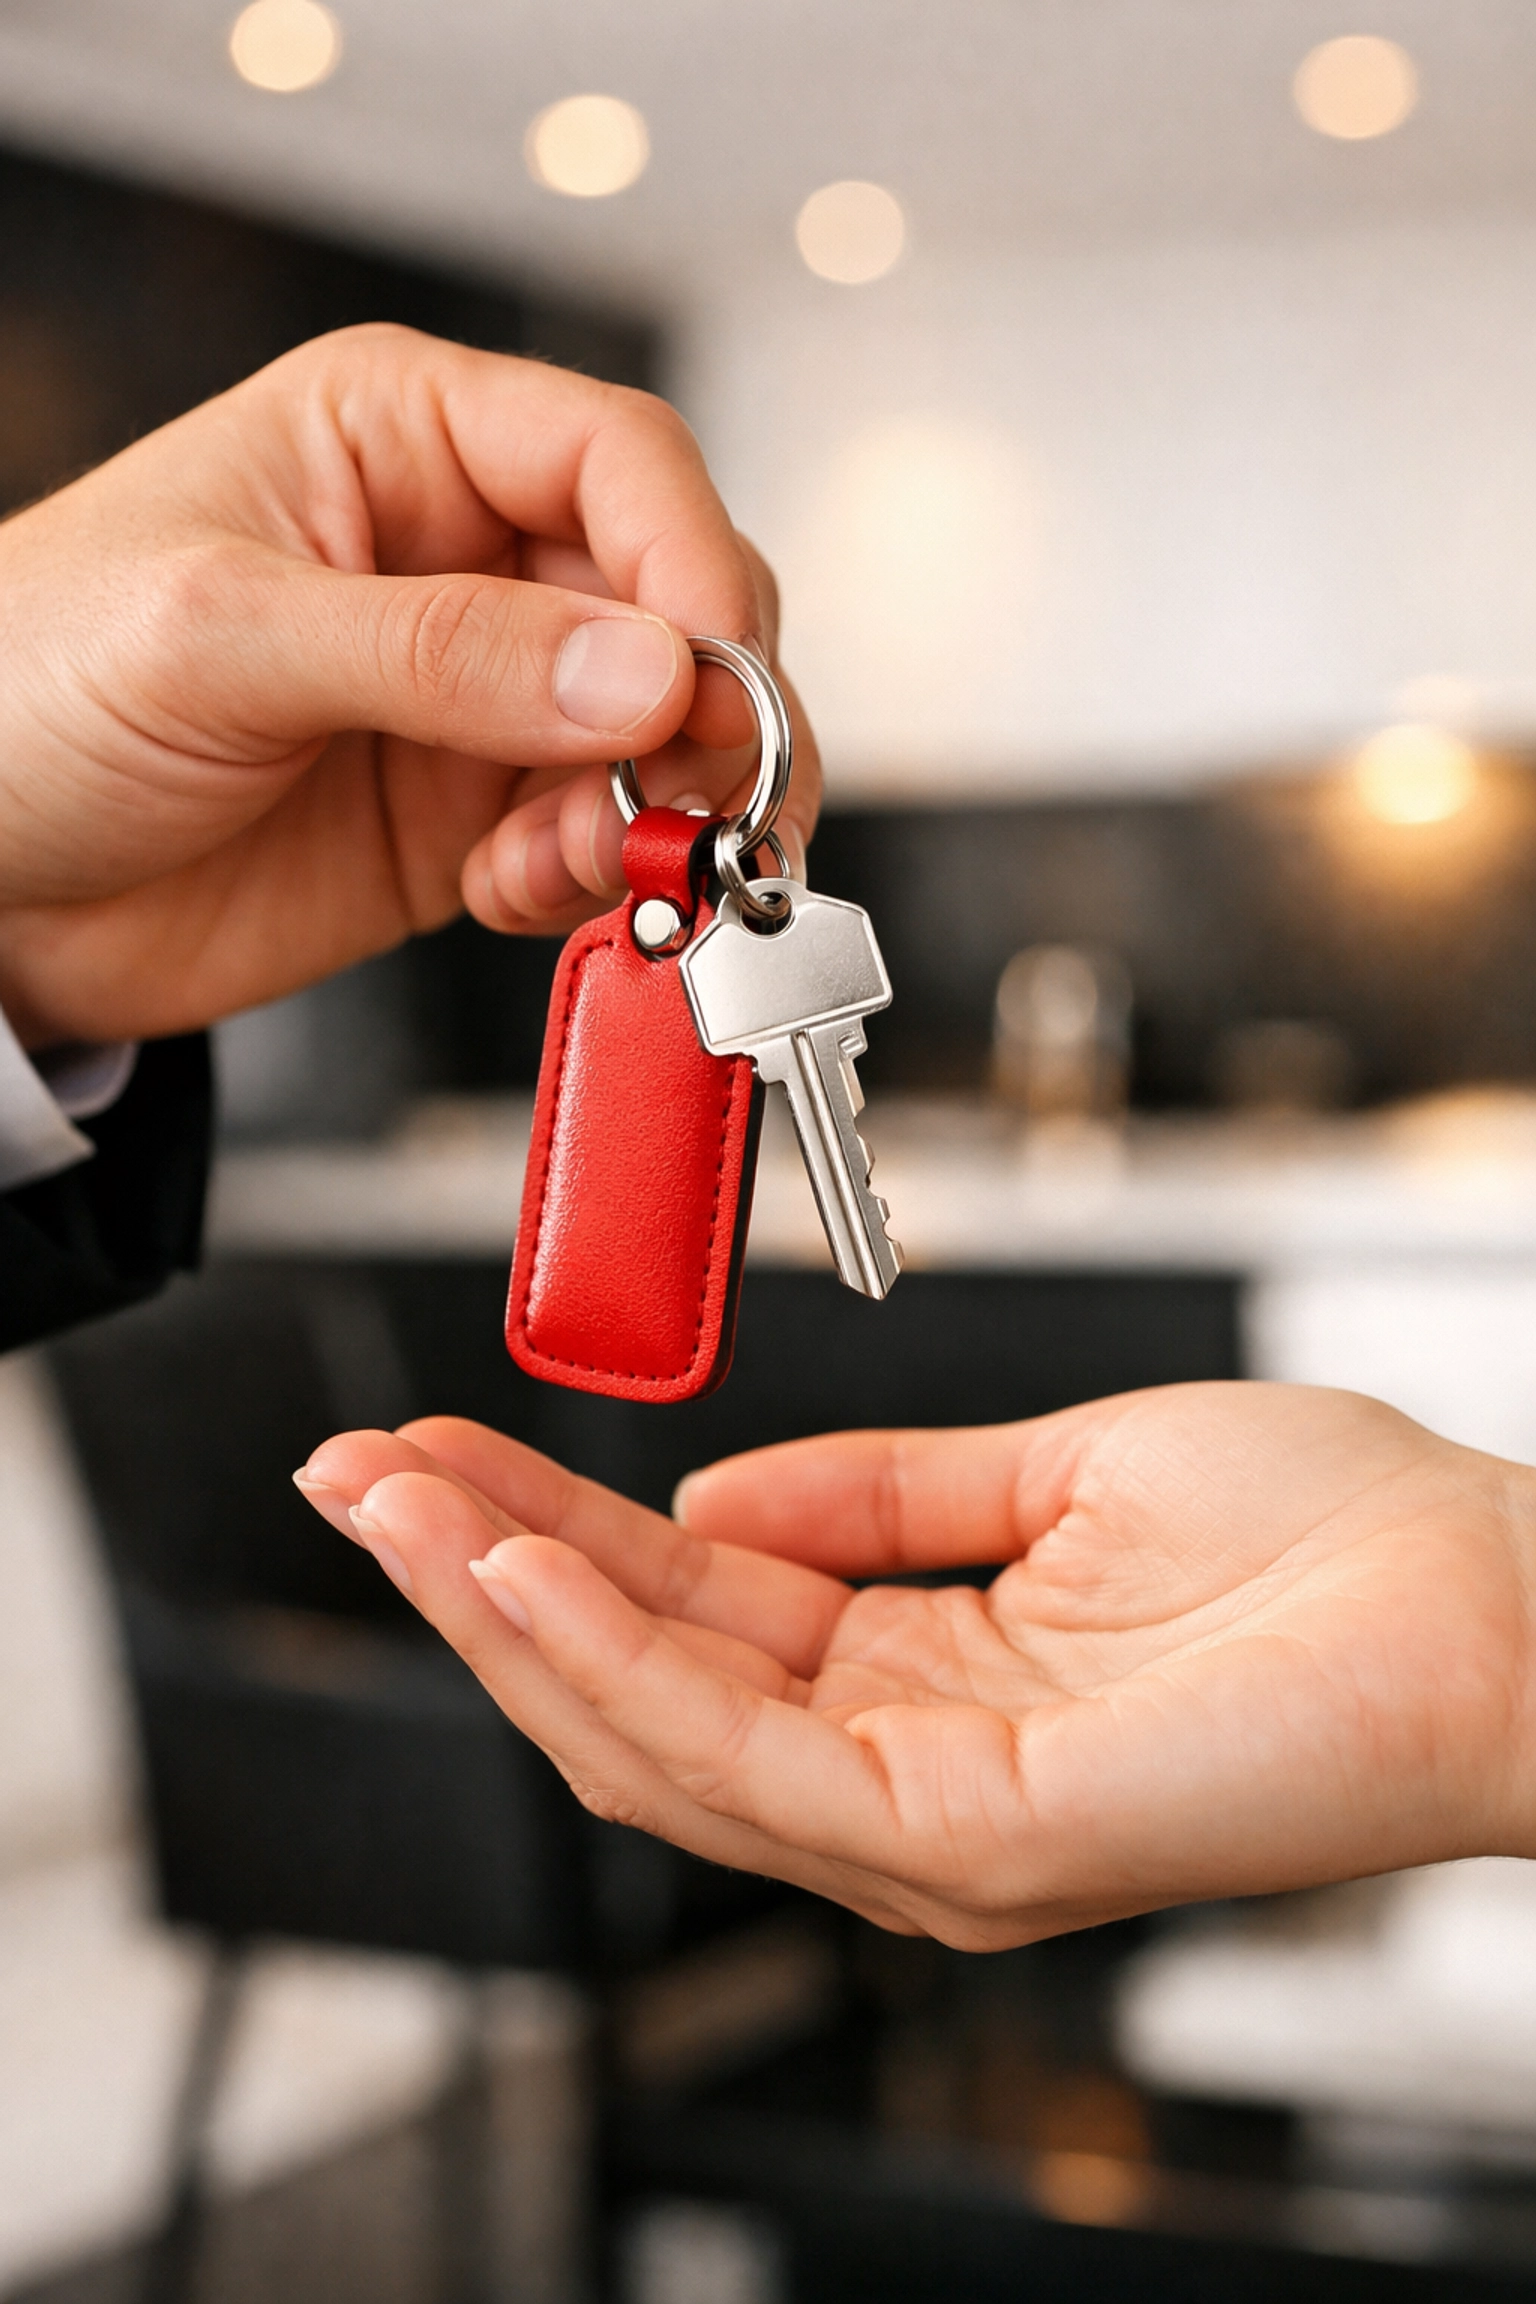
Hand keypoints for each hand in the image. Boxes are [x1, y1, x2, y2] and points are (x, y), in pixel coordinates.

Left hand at [0, 325, 818, 1046]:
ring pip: (670, 732)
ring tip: (604, 862)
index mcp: (402, 440)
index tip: (705, 676)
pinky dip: (605, 875)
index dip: (690, 564)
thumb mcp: (223, 635)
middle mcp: (467, 559)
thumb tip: (647, 673)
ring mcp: (481, 697)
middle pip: (681, 601)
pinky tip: (515, 890)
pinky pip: (607, 836)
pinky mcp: (476, 816)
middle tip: (692, 798)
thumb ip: (444, 651)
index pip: (618, 461)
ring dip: (671, 808)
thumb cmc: (29, 690)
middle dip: (709, 708)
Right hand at [295, 1384, 1535, 1948]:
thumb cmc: (1332, 1543)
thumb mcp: (1058, 1476)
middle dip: (482, 1580)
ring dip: (509, 1618)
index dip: (548, 1536)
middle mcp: (904, 1777)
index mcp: (922, 1684)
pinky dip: (620, 1665)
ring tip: (402, 1510)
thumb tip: (712, 1497)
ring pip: (655, 1738)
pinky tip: (531, 1570)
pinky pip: (749, 1760)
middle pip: (637, 1687)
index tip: (446, 1453)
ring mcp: (929, 1830)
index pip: (688, 1619)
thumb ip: (881, 1497)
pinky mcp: (972, 1843)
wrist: (1498, 1599)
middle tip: (359, 1479)